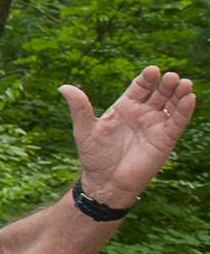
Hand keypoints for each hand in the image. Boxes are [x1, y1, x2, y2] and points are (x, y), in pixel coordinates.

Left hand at [66, 66, 195, 207]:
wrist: (105, 182)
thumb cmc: (94, 156)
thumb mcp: (85, 130)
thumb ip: (79, 108)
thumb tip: (63, 87)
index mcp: (125, 107)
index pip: (140, 86)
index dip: (147, 78)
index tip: (152, 70)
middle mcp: (143, 113)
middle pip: (159, 92)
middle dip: (165, 83)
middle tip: (170, 76)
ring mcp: (155, 125)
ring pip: (172, 104)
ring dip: (179, 92)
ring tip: (183, 82)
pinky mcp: (166, 139)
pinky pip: (178, 121)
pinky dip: (185, 110)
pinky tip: (190, 97)